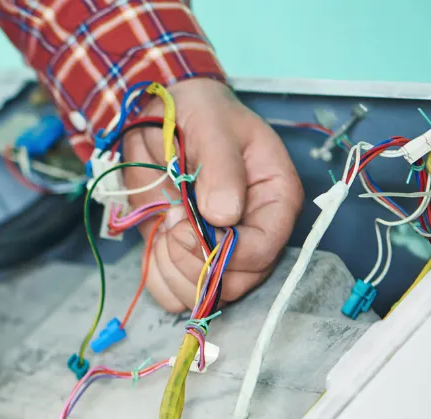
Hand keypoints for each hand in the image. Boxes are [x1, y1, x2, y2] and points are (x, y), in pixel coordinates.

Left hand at [121, 79, 302, 311]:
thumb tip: (224, 215)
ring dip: (173, 269)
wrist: (167, 115)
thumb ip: (220, 168)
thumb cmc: (200, 113)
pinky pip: (175, 292)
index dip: (223, 251)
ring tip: (162, 227)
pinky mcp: (187, 257)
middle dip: (195, 264)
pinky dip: (158, 276)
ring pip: (204, 293)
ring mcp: (220, 249)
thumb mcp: (212, 126)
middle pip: (236, 283)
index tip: (184, 226)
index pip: (262, 251)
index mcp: (275, 199)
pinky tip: (155, 244)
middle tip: (169, 225)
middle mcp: (253, 232)